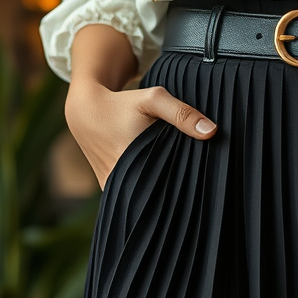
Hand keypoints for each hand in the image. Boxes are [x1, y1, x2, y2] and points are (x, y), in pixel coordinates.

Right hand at [65, 80, 216, 188]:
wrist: (86, 111)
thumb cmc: (123, 103)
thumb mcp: (153, 99)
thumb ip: (182, 113)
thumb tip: (211, 131)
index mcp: (132, 162)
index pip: (167, 187)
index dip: (185, 188)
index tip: (202, 187)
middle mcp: (120, 179)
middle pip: (156, 195)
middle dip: (175, 193)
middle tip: (197, 190)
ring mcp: (111, 187)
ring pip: (142, 198)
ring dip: (160, 194)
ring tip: (181, 191)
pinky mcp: (107, 187)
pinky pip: (130, 196)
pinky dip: (145, 191)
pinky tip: (161, 185)